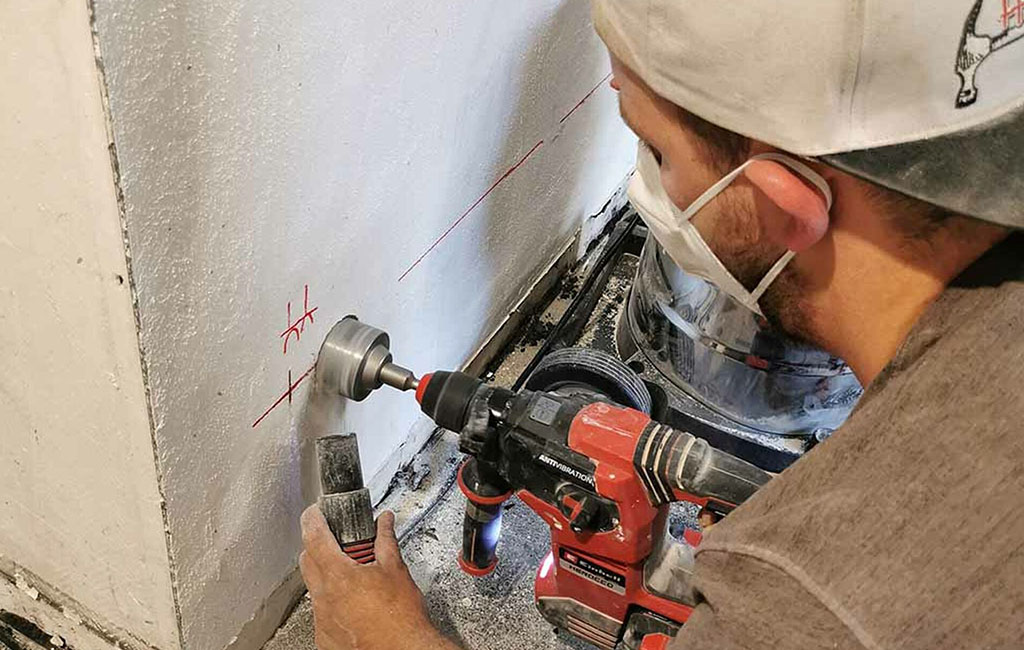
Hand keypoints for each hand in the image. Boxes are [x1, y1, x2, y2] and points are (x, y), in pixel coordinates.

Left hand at [300, 505, 458, 649]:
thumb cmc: (401, 619)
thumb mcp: (396, 569)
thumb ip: (385, 540)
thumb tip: (384, 523)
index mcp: (339, 576)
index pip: (314, 537)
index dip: (312, 518)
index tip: (314, 511)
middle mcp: (324, 597)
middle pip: (307, 560)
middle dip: (317, 545)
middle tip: (338, 541)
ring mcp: (322, 619)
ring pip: (314, 586)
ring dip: (326, 574)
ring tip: (353, 575)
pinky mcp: (325, 636)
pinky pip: (321, 610)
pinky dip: (332, 600)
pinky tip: (353, 601)